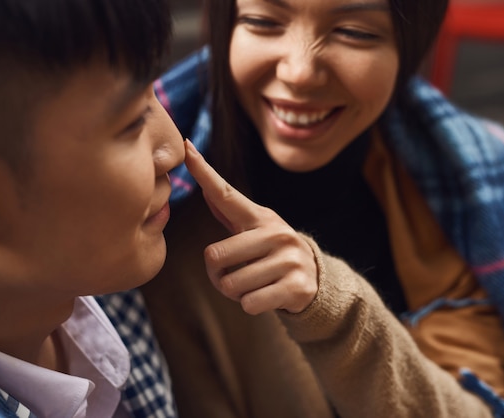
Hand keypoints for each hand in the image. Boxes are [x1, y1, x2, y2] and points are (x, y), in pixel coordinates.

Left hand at [183, 140, 317, 314]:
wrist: (316, 280)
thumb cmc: (273, 253)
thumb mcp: (256, 230)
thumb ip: (231, 213)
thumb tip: (206, 189)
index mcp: (260, 218)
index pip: (226, 193)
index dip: (204, 172)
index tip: (187, 148)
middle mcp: (276, 233)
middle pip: (215, 256)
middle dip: (217, 275)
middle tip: (234, 275)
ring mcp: (288, 259)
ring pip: (232, 285)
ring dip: (235, 293)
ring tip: (254, 285)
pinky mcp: (296, 286)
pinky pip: (250, 303)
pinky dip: (251, 305)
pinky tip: (267, 296)